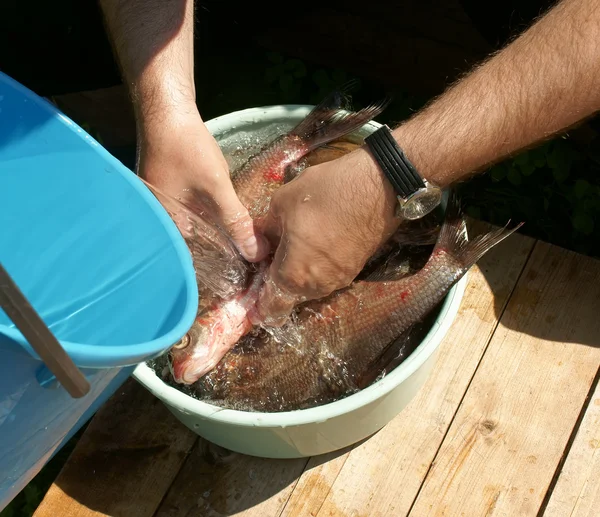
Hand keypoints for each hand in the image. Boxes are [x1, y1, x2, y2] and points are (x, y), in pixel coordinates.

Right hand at [138, 102, 268, 261]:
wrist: (168, 112)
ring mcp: (163, 208)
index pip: (191, 262)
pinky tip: (227, 226)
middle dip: (219, 257)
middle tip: (247, 266)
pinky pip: (192, 218)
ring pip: (194, 233)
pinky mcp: (170, 196)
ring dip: (216, 240)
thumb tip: (256, 254)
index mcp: (164, 227)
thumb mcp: (216, 188)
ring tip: (243, 252)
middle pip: (193, 250)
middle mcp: (160, 223)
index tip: (241, 277)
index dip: (217, 271)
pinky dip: (209, 223)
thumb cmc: (187, 149)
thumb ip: (236, 221)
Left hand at [251, 146, 401, 325]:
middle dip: (277, 285)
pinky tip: (312, 243)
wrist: (380, 187)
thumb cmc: (325, 194)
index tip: (251, 305)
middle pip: (291, 296)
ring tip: (290, 248)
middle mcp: (317, 285)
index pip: (271, 306)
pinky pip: (327, 274)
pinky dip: (316, 265)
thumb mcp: (282, 203)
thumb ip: (266, 229)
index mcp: (293, 275)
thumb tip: (258, 241)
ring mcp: (340, 279)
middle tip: (267, 262)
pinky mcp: (355, 267)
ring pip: (310, 285)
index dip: (259, 308)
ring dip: (298, 274)